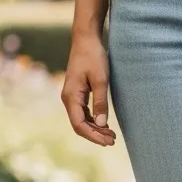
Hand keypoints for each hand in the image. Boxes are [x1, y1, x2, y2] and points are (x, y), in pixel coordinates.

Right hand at [61, 30, 115, 146]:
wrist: (86, 40)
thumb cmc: (93, 57)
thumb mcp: (100, 80)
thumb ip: (100, 102)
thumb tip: (101, 123)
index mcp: (71, 97)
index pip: (79, 124)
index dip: (93, 136)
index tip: (108, 141)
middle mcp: (68, 99)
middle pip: (80, 125)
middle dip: (95, 135)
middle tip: (113, 141)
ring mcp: (72, 97)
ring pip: (82, 120)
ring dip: (96, 129)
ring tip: (111, 135)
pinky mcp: (77, 94)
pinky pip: (83, 113)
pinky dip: (94, 121)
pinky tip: (105, 124)